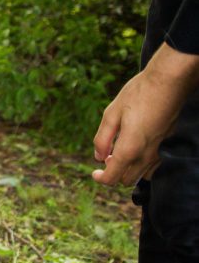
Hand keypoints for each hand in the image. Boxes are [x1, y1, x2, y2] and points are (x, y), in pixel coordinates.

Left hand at [92, 43, 198, 185]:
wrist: (168, 82)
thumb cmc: (138, 94)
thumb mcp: (111, 114)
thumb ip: (102, 139)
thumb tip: (98, 157)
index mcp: (130, 148)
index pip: (112, 178)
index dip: (100, 178)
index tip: (94, 172)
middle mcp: (147, 155)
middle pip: (127, 180)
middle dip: (114, 173)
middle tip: (107, 156)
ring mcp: (160, 151)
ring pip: (141, 174)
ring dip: (128, 170)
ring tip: (120, 150)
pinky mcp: (167, 144)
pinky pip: (152, 165)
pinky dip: (140, 164)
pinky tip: (135, 146)